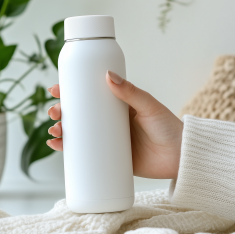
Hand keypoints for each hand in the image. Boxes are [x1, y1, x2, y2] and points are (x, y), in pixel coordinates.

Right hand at [46, 71, 182, 178]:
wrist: (180, 157)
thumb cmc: (168, 127)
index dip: (70, 92)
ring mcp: (107, 140)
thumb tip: (108, 75)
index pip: (88, 95)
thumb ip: (131, 92)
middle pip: (78, 115)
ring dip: (61, 131)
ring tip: (55, 131)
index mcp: (116, 106)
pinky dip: (69, 150)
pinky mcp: (109, 159)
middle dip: (61, 112)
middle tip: (54, 112)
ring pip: (78, 133)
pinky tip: (57, 147)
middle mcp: (109, 122)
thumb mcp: (148, 106)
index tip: (56, 89)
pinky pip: (85, 154)